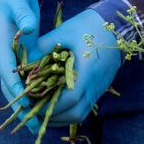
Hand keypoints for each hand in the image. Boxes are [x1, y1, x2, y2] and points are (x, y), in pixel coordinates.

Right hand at [0, 0, 42, 127]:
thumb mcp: (16, 1)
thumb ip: (23, 14)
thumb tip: (29, 29)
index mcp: (3, 45)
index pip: (8, 73)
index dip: (18, 92)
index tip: (26, 108)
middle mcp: (6, 54)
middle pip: (11, 86)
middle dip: (21, 107)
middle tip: (32, 127)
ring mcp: (13, 55)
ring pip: (18, 85)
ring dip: (28, 104)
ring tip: (38, 123)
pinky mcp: (22, 54)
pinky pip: (27, 77)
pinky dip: (35, 91)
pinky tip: (46, 100)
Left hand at [35, 9, 121, 125]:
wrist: (119, 26)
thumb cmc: (89, 26)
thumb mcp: (63, 32)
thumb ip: (42, 47)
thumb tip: (24, 62)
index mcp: (87, 72)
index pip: (71, 99)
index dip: (50, 105)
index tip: (32, 102)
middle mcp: (95, 86)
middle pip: (75, 114)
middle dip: (52, 117)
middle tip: (32, 110)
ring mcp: (98, 90)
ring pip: (79, 114)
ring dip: (59, 117)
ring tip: (40, 110)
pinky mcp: (98, 89)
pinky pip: (83, 108)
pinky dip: (68, 111)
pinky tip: (54, 104)